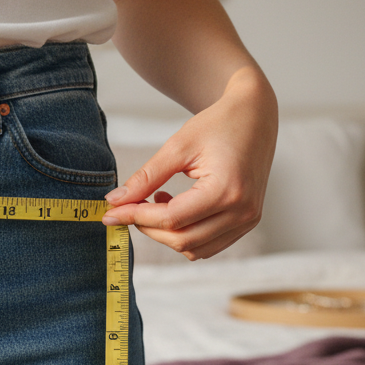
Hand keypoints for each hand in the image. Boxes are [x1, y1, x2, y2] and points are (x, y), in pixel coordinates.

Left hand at [102, 68, 276, 259]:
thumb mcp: (177, 146)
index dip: (136, 217)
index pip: (172, 219)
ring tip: (155, 202)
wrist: (254, 116)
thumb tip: (115, 202)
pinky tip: (174, 207)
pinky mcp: (247, 222)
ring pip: (194, 249)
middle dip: (147, 228)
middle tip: (127, 208)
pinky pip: (208, 244)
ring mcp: (248, 220)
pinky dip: (185, 234)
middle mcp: (243, 211)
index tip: (110, 213)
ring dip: (166, 234)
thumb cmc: (217, 124)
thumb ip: (146, 177)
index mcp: (227, 190)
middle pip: (182, 240)